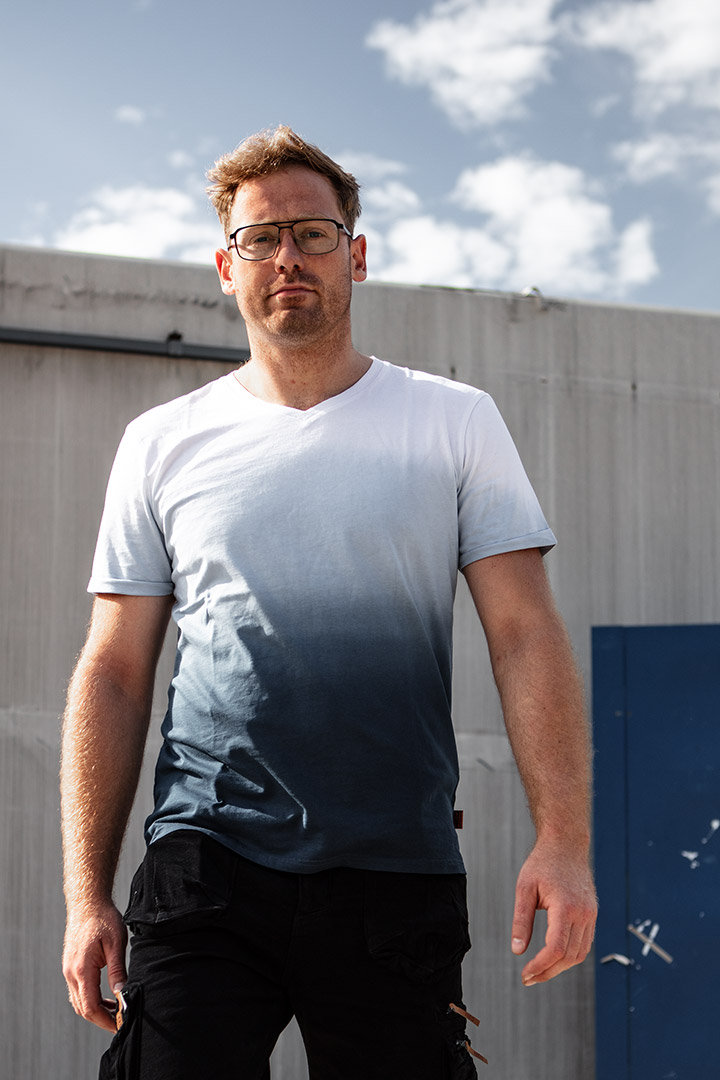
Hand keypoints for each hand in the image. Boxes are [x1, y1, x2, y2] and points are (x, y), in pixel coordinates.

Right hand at [63, 902, 127, 1031]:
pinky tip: (105, 998)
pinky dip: (90, 999)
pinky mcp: (70, 966)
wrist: (87, 903)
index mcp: (82, 969)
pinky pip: (77, 991)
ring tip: (115, 1010)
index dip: (105, 1019)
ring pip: (78, 1001)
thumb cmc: (103, 919)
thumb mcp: (116, 943)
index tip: (120, 1023)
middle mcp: (71, 973)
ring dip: (95, 1010)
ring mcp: (68, 970)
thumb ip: (117, 970)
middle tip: (120, 1020)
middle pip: (83, 1008)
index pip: (90, 1006)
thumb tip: (122, 993)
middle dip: (101, 1019)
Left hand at [510, 840, 596, 985]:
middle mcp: (583, 914)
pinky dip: (570, 956)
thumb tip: (517, 951)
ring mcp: (590, 915)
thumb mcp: (524, 888)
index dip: (541, 966)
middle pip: (569, 957)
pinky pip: (584, 944)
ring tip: (538, 971)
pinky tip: (553, 958)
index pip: (556, 948)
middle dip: (548, 972)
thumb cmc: (543, 863)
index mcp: (566, 907)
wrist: (566, 845)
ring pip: (579, 954)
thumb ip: (521, 921)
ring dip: (559, 967)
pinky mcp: (592, 915)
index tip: (525, 974)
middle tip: (528, 978)